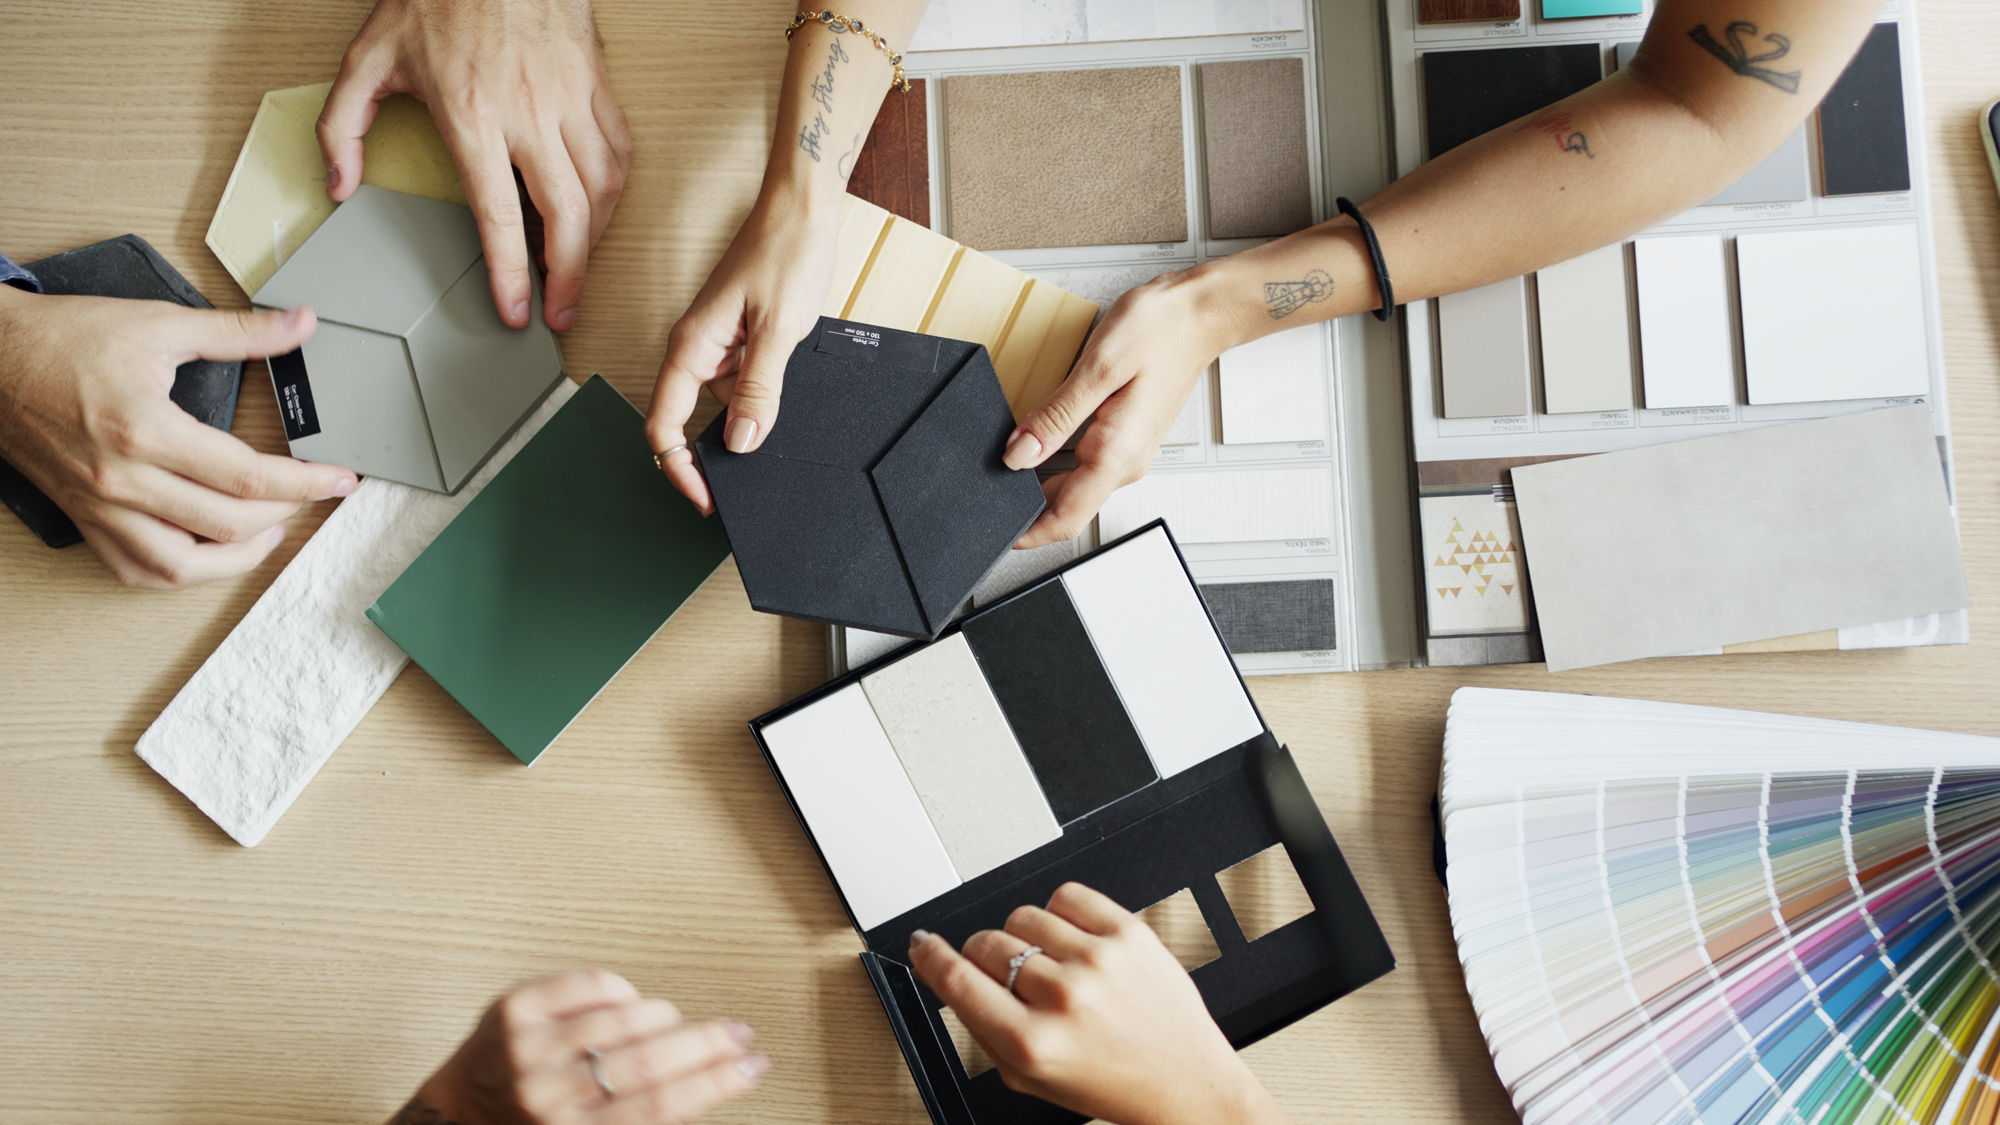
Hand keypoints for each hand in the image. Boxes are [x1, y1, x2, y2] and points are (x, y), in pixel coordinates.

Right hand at [0, 288, 357, 588]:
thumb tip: (301, 324)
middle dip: (285, 513)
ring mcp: (100, 505)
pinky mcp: (84, 517)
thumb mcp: (159, 324)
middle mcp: (122, 479)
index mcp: (145, 431)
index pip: (248, 477)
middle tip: (312, 494)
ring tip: (271, 531)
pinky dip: (181, 572)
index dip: (306, 483)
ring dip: (238, 557)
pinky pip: (136, 569)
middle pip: (226, 524)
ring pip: (182, 566)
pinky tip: (209, 553)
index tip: (340, 478)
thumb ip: (238, 332)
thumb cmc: (63, 339)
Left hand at [319, 0, 632, 332]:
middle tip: (564, 309)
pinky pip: (619, 148)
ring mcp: (568, 97)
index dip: (512, 274)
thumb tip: (340, 184)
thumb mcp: (367, 57)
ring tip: (580, 265)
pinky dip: (615, 188)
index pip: (500, 216)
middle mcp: (528, 112)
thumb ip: (343, 126)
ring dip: (596, 238)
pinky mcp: (594, 81)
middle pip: (567, 216)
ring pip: (603, 188)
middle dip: (570, 276)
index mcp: (472, 115)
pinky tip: (601, 207)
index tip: (518, 310)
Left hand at [396, 970, 767, 1124]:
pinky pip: (584, 985)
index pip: (661, 1105)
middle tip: (738, 1034)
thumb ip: (642, 1122)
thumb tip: (705, 1094)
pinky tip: (632, 1000)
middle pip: (647, 1061)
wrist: (454, 1118)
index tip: (751, 1066)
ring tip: (681, 1023)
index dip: (716, 1082)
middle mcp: (546, 1095)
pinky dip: (619, 989)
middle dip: (707, 1044)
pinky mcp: (512, 1010)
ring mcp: (526, 1050)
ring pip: (620, 1019)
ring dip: (665, 1018)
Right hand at [643, 192, 838, 512]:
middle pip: (689, 421)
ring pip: (724, 406)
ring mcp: (721, 346)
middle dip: (714, 454)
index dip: (679, 468)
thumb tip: (742, 441)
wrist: (805, 212)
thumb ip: (759, 389)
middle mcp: (698, 350)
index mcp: (690, 347)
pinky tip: (785, 393)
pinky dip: (763, 399)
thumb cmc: (784, 252)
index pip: (663, 424)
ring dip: (748, 420)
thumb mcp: (778, 329)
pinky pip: (745, 385)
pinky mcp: (744, 341)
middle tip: (744, 485)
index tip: (706, 499)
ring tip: (776, 421)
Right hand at [908, 883, 1291, 1124]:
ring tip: (1053, 966)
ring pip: (1023, 917)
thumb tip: (950, 976)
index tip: (922, 945)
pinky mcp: (1129, 934)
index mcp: (1033, 1043)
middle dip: (984, 956)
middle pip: (986, 943)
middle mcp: (1063, 998)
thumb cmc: (1115, 1085)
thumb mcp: (1031, 1080)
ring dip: (1026, 938)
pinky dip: (1062, 914)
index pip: (957, 980)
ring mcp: (1098, 961)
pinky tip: (1075, 943)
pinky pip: (1067, 896)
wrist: (1188, 1084)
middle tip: (1010, 977)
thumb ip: (985, 1032)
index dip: (929, 957)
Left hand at [1001, 269, 1244, 547]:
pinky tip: (1040, 441)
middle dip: (1027, 506)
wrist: (1200, 314)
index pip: (1067, 518)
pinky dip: (1056, 463)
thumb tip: (1018, 454)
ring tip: (1008, 463)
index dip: (1029, 534)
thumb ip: (1056, 416)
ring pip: (1075, 487)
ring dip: (1041, 484)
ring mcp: (1128, 452)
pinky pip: (1086, 466)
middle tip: (990, 488)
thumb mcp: (1098, 368)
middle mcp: (1126, 461)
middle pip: (1068, 506)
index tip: (998, 531)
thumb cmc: (1161, 331)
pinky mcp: (1125, 438)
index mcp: (1117, 453)